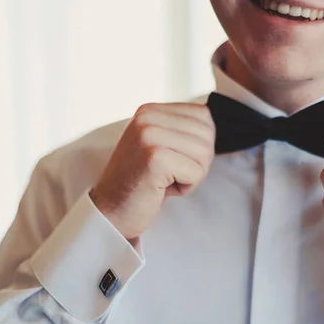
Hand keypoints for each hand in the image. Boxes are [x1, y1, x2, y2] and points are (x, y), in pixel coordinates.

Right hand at [90, 103, 214, 240]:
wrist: (110, 212)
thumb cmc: (140, 183)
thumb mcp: (159, 145)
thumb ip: (181, 130)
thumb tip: (213, 125)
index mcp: (150, 110)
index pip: (204, 116)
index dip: (199, 145)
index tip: (173, 160)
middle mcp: (147, 117)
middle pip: (207, 134)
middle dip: (197, 162)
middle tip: (170, 175)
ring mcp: (150, 135)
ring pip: (205, 153)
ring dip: (191, 175)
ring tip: (165, 180)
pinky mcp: (155, 158)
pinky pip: (197, 172)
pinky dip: (185, 187)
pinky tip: (161, 189)